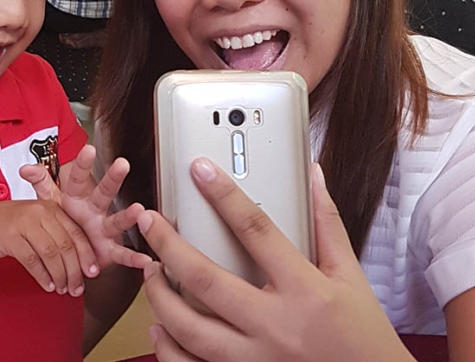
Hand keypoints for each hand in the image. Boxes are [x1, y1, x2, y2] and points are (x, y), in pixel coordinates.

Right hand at [0, 199, 97, 296]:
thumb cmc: (16, 224)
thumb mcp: (40, 221)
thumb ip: (60, 234)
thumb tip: (82, 262)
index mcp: (52, 208)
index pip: (76, 233)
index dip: (86, 255)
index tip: (93, 272)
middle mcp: (40, 212)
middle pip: (65, 245)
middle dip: (74, 271)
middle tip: (77, 288)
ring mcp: (24, 223)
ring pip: (50, 254)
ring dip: (59, 276)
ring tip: (62, 289)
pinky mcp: (10, 236)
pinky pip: (31, 260)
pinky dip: (42, 276)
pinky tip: (47, 285)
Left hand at [20, 144, 151, 271]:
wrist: (74, 249)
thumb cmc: (67, 221)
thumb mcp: (51, 202)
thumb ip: (42, 184)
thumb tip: (26, 168)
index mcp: (79, 197)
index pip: (79, 178)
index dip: (83, 164)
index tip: (88, 149)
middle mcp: (95, 209)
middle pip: (104, 191)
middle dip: (113, 178)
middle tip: (122, 163)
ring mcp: (104, 228)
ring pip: (117, 220)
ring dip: (128, 216)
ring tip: (139, 209)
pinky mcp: (109, 249)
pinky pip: (122, 253)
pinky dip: (133, 257)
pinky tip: (145, 258)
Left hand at [137, 158, 414, 361]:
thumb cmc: (364, 338)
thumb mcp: (351, 277)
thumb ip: (327, 224)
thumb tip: (314, 176)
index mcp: (304, 290)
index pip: (256, 230)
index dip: (223, 195)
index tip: (198, 170)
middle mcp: (275, 325)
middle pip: (206, 279)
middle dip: (168, 246)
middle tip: (148, 222)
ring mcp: (256, 360)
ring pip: (190, 328)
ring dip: (159, 296)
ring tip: (149, 270)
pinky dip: (168, 349)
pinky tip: (159, 328)